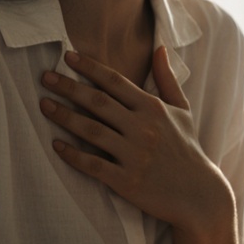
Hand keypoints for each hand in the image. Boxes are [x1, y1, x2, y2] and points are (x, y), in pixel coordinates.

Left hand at [40, 47, 233, 233]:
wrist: (199, 195)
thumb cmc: (187, 150)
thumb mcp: (182, 111)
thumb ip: (167, 79)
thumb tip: (159, 48)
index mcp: (153, 108)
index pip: (115, 82)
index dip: (90, 68)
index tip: (67, 57)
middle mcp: (143, 128)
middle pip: (98, 102)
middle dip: (69, 87)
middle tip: (45, 77)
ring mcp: (135, 155)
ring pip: (92, 130)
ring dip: (64, 116)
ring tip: (44, 105)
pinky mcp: (127, 181)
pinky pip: (93, 165)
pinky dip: (73, 155)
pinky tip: (56, 145)